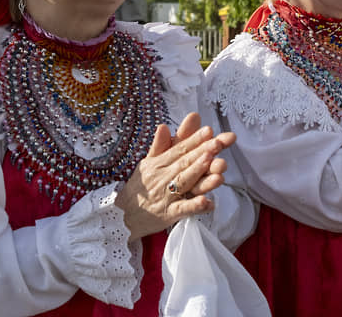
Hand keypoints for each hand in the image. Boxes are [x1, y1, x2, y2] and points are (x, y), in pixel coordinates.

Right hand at [115, 112, 234, 240]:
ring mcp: (167, 196)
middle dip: (204, 151)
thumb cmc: (139, 188)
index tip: (209, 130)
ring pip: (185, 182)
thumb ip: (159, 146)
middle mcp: (163, 177)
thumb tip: (163, 125)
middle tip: (219, 142)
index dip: (194, 139)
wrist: (122, 215)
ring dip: (200, 173)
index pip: (179, 149)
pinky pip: (183, 210)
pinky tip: (209, 202)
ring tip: (216, 164)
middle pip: (186, 162)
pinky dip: (195, 206)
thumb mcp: (146, 164)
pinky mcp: (169, 214)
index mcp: (159, 163)